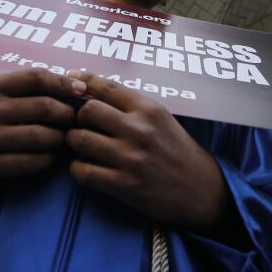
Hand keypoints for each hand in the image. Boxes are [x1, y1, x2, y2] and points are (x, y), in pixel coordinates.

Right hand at [0, 69, 85, 188]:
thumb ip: (24, 88)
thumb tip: (73, 85)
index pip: (36, 77)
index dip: (64, 83)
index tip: (81, 91)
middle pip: (45, 107)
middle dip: (68, 115)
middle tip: (75, 121)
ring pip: (41, 136)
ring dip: (61, 139)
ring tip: (64, 140)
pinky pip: (30, 162)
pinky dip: (47, 159)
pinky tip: (50, 157)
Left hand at [64, 71, 229, 231]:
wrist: (200, 190)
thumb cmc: (178, 151)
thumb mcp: (162, 119)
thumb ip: (132, 106)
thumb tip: (92, 91)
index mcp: (149, 109)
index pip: (106, 87)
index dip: (83, 82)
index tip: (71, 82)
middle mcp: (138, 130)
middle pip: (87, 111)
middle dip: (77, 117)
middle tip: (80, 124)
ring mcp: (130, 158)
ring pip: (79, 139)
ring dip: (73, 141)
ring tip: (79, 145)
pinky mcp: (124, 184)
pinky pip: (83, 171)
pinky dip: (76, 169)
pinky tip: (83, 167)